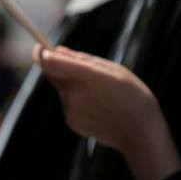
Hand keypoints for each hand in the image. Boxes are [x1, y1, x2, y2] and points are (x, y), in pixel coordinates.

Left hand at [34, 45, 180, 179]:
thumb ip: (82, 59)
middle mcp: (74, 93)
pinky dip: (78, 102)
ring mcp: (70, 109)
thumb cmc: (132, 95)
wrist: (140, 132)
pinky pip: (69, 104)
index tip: (41, 47)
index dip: (42, 53)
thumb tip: (58, 51)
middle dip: (63, 69)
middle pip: (55, 75)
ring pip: (64, 90)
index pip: (50, 62)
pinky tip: (99, 108)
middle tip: (89, 74)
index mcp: (87, 75)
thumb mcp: (113, 69)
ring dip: (74, 87)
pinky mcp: (71, 122)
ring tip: (102, 95)